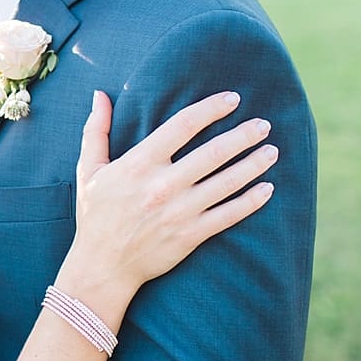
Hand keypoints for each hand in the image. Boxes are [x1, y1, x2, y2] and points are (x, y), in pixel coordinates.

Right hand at [62, 89, 275, 309]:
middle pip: (213, 153)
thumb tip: (100, 95)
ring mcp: (179, 212)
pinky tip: (268, 188)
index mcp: (139, 164)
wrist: (103, 266)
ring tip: (272, 150)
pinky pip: (228, 215)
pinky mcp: (191, 235)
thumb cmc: (96, 215)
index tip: (233, 99)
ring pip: (227, 183)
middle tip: (264, 124)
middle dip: (243, 136)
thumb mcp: (89, 170)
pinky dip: (251, 201)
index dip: (211, 109)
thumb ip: (95, 130)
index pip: (183, 125)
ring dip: (253, 164)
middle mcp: (162, 186)